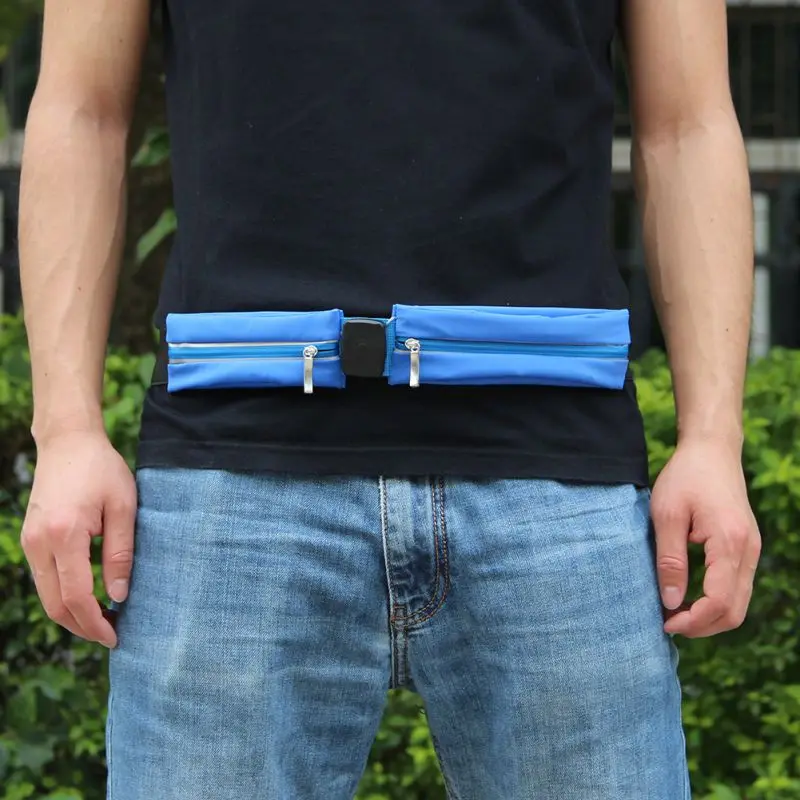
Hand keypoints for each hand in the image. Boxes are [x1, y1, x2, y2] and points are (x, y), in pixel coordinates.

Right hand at [21, 431, 136, 647]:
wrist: (68, 442)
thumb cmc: (102, 469)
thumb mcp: (124, 507)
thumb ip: (121, 553)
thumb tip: (119, 596)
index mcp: (64, 535)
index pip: (75, 596)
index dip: (94, 622)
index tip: (115, 636)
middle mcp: (39, 543)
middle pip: (54, 604)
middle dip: (81, 626)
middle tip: (111, 635)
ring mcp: (30, 542)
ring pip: (46, 595)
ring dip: (71, 614)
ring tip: (102, 621)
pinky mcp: (30, 539)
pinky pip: (43, 579)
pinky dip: (62, 596)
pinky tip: (86, 598)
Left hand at [650, 436, 760, 637]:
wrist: (712, 450)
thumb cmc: (686, 477)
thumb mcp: (667, 515)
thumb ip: (670, 560)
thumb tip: (671, 602)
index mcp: (729, 544)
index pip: (718, 602)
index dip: (692, 621)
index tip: (665, 622)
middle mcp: (748, 551)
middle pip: (734, 611)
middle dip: (702, 626)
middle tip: (668, 624)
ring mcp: (750, 550)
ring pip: (738, 603)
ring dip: (710, 617)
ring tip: (676, 614)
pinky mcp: (745, 547)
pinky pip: (737, 587)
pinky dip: (717, 601)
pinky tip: (690, 597)